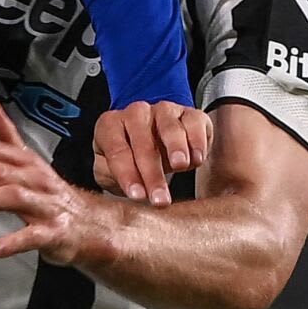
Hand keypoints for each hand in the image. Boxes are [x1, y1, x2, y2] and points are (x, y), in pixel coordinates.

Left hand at [0, 100, 112, 264]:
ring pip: (12, 198)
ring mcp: (46, 206)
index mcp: (25, 163)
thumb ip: (4, 138)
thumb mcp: (28, 163)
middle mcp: (35, 180)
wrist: (93, 226)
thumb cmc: (51, 195)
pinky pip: (32, 237)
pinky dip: (12, 243)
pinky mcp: (54, 233)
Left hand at [89, 98, 209, 207]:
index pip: (117, 151)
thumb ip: (111, 176)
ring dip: (176, 149)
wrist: (156, 143)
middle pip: (144, 143)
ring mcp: (164, 110)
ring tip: (179, 166)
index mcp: (110, 125)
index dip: (127, 174)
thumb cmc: (128, 158)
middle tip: (160, 198)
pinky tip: (197, 159)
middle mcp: (136, 113)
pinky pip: (195, 123)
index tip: (137, 195)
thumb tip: (123, 189)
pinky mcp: (190, 113)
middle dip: (152, 173)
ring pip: (170, 129)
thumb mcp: (110, 169)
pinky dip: (197, 141)